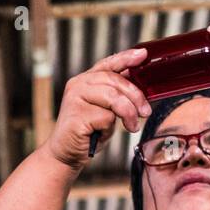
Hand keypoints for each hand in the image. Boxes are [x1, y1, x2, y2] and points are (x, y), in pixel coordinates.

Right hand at [43, 47, 151, 169]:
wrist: (65, 155)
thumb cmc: (87, 133)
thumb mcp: (105, 109)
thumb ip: (116, 95)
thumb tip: (140, 87)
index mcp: (85, 80)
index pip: (108, 64)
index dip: (126, 58)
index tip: (143, 55)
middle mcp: (78, 85)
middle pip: (115, 80)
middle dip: (136, 96)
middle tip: (144, 112)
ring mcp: (75, 99)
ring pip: (114, 97)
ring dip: (128, 113)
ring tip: (131, 126)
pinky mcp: (76, 115)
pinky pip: (106, 117)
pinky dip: (110, 128)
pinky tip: (103, 133)